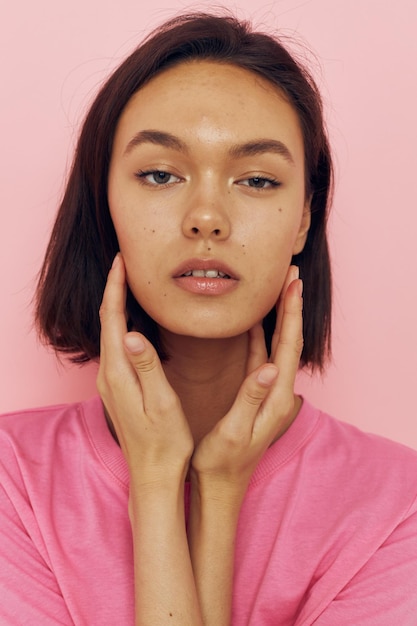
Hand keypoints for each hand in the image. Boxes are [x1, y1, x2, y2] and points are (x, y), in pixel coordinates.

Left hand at [97, 253, 193, 485]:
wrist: (153, 475)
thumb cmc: (165, 442)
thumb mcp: (161, 404)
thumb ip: (147, 368)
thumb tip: (133, 334)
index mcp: (119, 374)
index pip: (113, 320)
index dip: (116, 288)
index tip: (122, 261)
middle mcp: (109, 375)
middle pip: (107, 322)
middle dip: (114, 289)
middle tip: (125, 263)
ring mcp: (110, 382)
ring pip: (110, 333)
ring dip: (117, 305)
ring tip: (128, 283)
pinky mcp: (117, 388)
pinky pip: (115, 347)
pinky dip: (121, 324)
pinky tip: (132, 320)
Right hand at [190, 265, 302, 494]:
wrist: (219, 488)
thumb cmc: (222, 463)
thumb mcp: (235, 432)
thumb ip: (251, 399)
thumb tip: (268, 368)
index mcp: (275, 399)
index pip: (287, 348)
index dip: (290, 314)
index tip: (292, 284)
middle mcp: (276, 392)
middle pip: (287, 340)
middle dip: (289, 306)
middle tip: (289, 274)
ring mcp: (266, 392)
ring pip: (275, 345)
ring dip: (277, 317)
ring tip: (276, 289)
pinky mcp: (254, 394)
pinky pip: (258, 357)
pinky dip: (258, 336)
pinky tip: (252, 322)